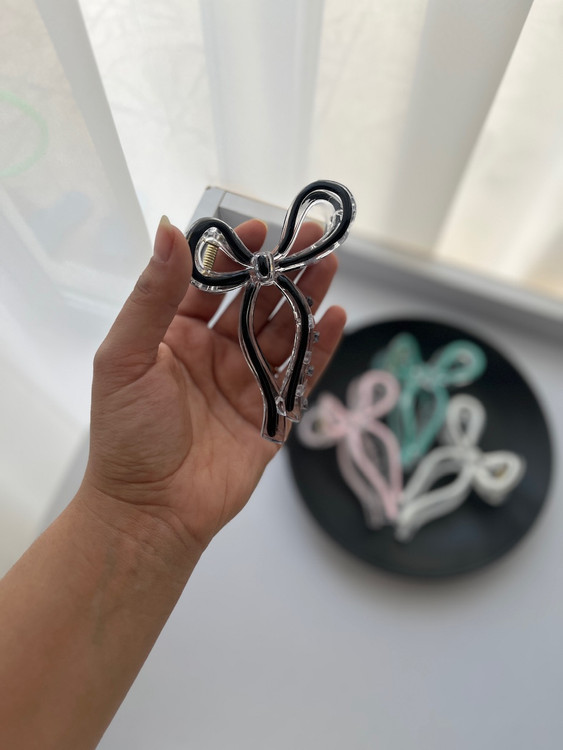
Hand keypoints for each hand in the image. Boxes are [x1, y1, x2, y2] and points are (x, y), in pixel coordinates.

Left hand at [81, 217, 345, 561]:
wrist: (151, 509)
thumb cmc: (128, 433)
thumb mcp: (127, 357)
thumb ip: (152, 296)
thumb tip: (170, 230)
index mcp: (176, 334)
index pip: (210, 281)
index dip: (234, 253)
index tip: (258, 227)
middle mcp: (214, 352)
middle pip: (256, 300)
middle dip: (283, 268)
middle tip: (313, 236)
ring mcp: (246, 382)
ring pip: (283, 331)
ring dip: (307, 298)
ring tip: (330, 265)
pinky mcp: (272, 414)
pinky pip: (301, 374)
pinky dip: (321, 346)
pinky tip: (337, 316)